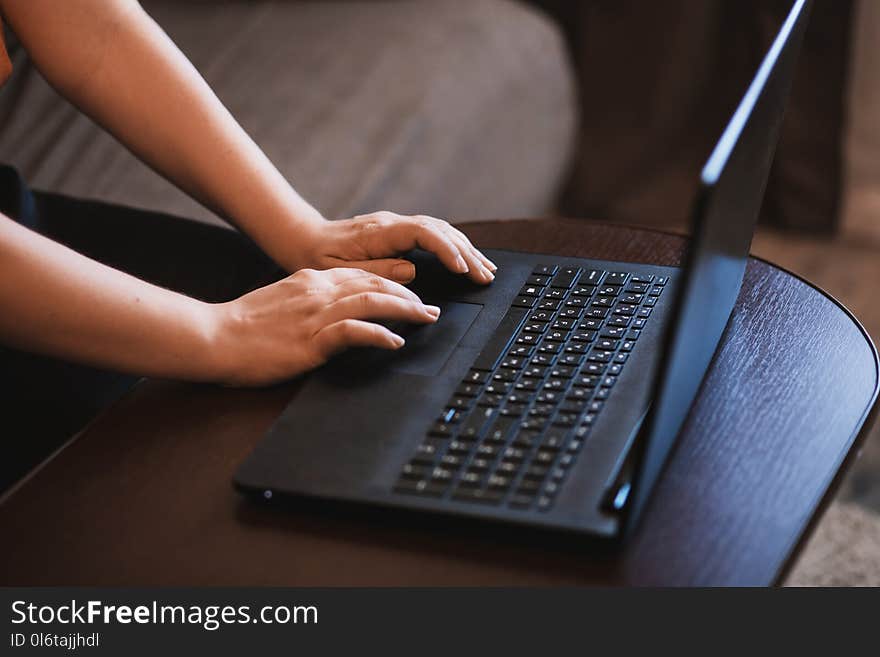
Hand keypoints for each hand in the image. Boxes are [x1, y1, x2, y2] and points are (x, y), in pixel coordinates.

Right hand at [210, 267, 439, 385]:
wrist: (214, 337)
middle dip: (409, 296)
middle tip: (431, 310)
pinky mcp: (311, 340)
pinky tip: (395, 343)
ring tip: (425, 320)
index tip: (412, 296)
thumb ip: (310, 300)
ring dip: (405, 310)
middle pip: (376, 284)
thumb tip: (337, 311)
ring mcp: (315, 315)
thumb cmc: (244, 326)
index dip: (393, 284)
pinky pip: (354, 332)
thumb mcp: (282, 302)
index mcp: (312, 281)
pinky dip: (379, 335)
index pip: (363, 275)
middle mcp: (318, 291)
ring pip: (373, 302)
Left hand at [293, 211, 497, 284]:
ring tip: (485, 269)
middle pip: (439, 230)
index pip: (423, 233)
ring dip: (465, 249)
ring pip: (440, 230)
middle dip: (466, 253)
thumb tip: (411, 270)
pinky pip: (433, 234)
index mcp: (379, 231)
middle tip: (486, 276)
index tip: (462, 269)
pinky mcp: (398, 231)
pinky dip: (453, 247)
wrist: (304, 239)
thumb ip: (377, 271)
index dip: (446, 250)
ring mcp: (397, 225)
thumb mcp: (340, 271)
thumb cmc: (318, 258)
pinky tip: (466, 259)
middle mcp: (391, 223)